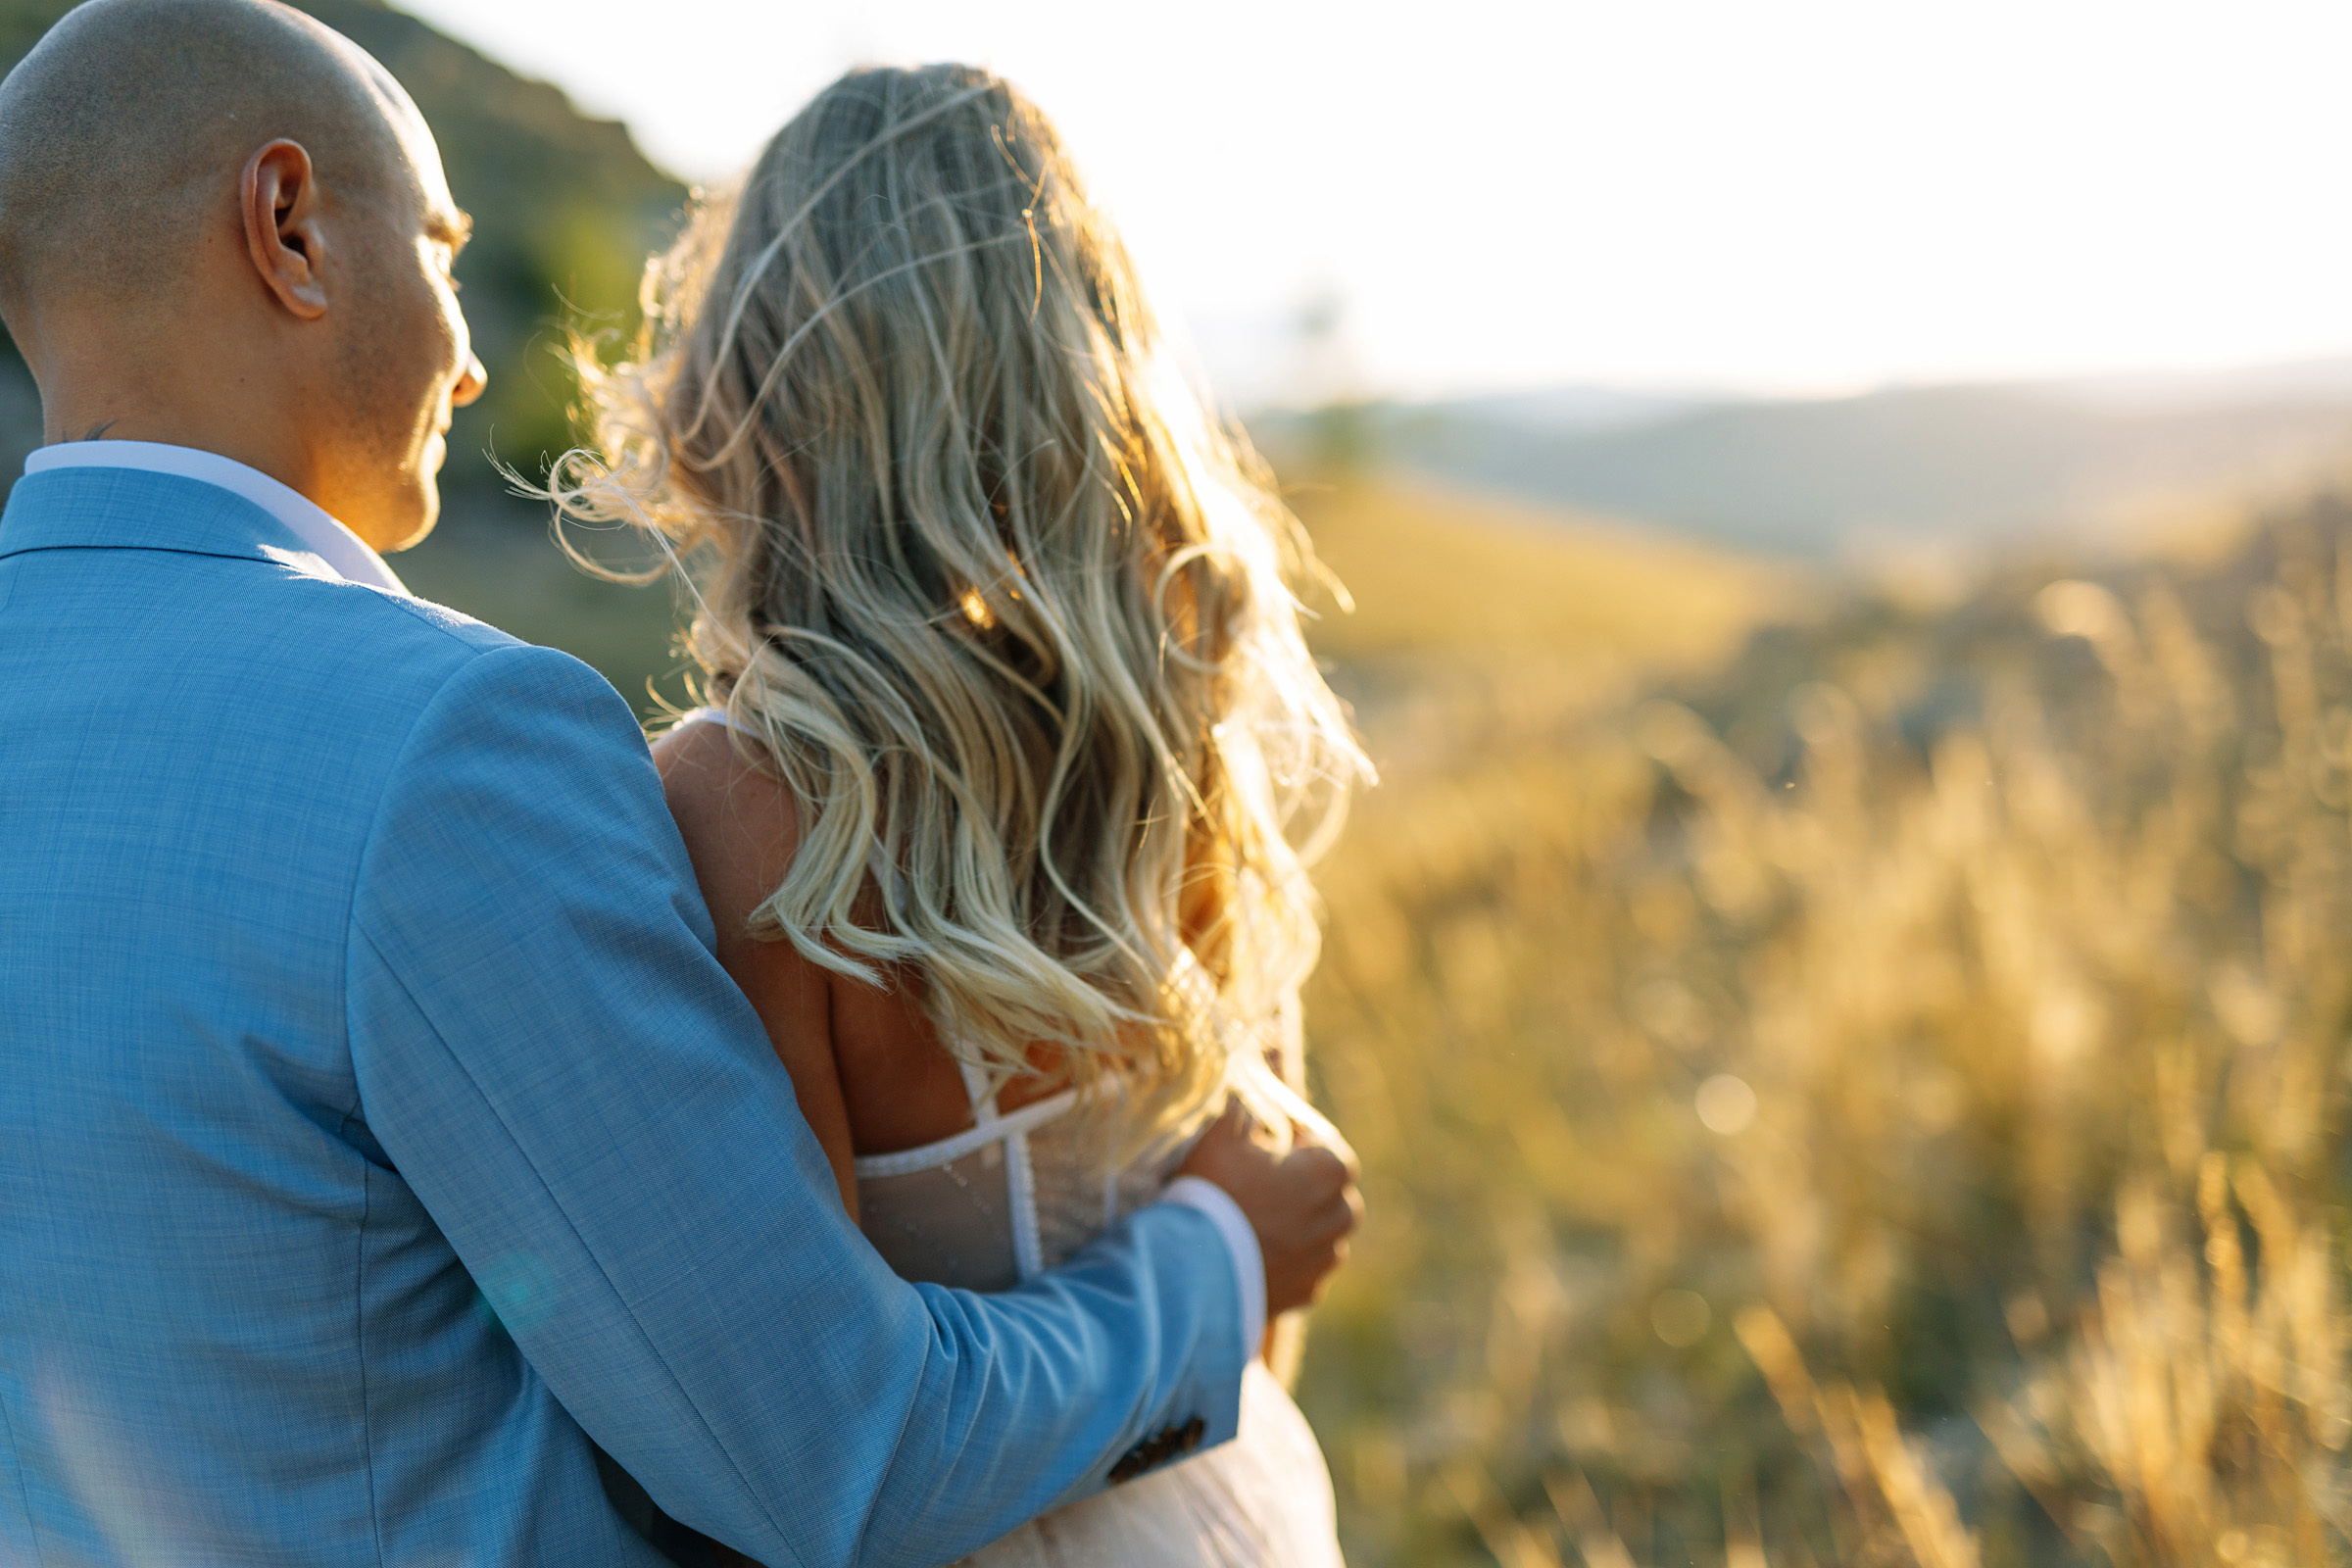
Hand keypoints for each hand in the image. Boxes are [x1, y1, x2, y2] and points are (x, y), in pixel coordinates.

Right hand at [1178, 1098, 1362, 1314]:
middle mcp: (1337, 1219)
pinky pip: (1307, 1274)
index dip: (1309, 1145)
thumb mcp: (1220, 1133)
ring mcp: (1322, 1262)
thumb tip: (1247, 1099)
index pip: (1334, 1152)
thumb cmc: (1211, 1192)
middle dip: (1314, 1188)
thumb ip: (1241, 1108)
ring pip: (1326, 1238)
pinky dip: (1291, 1264)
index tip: (1283, 1145)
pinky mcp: (1304, 1295)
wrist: (1192, 1270)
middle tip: (1276, 1184)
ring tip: (1266, 1222)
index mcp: (1328, 1174)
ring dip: (1305, 1227)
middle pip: (1338, 1197)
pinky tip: (1259, 1256)